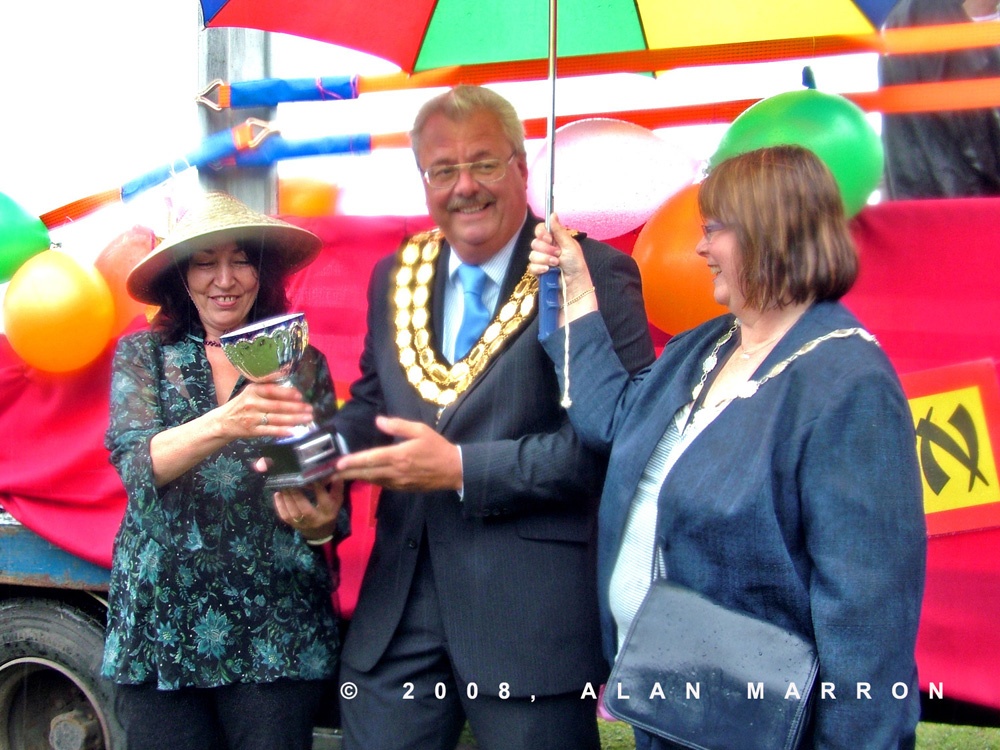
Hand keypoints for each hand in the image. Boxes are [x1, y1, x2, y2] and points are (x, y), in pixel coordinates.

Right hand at [219, 382, 314, 439]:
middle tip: (310, 408)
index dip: (287, 393)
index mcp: (252, 390)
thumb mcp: (251, 391)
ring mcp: (252, 418)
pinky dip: (282, 431)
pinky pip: (270, 431)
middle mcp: (252, 403)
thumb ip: (267, 387)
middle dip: (296, 407)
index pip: (272, 390)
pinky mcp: (252, 431)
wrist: (223, 422)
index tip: (300, 395)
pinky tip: (294, 431)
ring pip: (276, 419)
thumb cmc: (242, 404)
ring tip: (307, 418)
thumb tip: (289, 383)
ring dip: (294, 419)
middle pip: (277, 406)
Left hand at [273, 478, 344, 540]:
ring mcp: (303, 524)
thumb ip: (336, 488)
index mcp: (328, 513)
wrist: (319, 532)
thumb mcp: (336, 501)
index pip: (324, 501)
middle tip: (291, 481)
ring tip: (283, 485)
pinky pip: (284, 516)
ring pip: (293, 513)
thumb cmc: (328, 512)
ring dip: (286, 498)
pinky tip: (277, 494)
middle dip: (297, 494)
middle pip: (305, 509)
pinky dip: (279, 505)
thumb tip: (335, 473)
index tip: (312, 477)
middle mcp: (315, 520)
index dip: (318, 489)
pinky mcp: (293, 525)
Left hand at [334, 416, 462, 491]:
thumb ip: (398, 425)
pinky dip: (370, 480)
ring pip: (372, 480)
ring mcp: (399, 482)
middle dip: (347, 474)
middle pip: (366, 473)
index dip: (352, 461)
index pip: (370, 459)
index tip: (337, 464)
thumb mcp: (420, 430)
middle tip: (329, 474)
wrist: (454, 470)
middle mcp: (396, 471)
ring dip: (357, 478)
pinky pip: (382, 484)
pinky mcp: (402, 488)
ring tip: (341, 476)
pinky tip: (363, 477)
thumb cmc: (437, 447)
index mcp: (399, 455)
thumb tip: (379, 421)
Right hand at [529, 213, 592, 290]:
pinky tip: (548, 271)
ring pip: (532, 254)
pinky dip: (540, 268)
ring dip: (545, 259)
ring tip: (556, 264)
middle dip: (546, 249)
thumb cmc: (576, 266)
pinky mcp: (538, 272)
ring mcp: (542, 261)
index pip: (540, 230)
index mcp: (555, 240)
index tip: (548, 237)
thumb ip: (559, 230)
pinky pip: (531, 266)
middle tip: (557, 255)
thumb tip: (553, 214)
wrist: (574, 286)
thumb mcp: (570, 245)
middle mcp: (547, 249)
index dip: (542, 232)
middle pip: (535, 242)